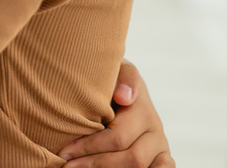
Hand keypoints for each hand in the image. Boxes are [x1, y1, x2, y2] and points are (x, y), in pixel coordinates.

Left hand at [58, 60, 173, 167]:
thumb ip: (123, 77)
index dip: (90, 147)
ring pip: (141, 167)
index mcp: (142, 106)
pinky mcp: (162, 157)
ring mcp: (161, 145)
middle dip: (95, 163)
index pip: (118, 137)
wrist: (119, 86)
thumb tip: (124, 97)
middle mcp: (155, 127)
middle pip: (132, 158)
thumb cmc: (108, 78)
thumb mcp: (114, 69)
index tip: (65, 152)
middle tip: (68, 165)